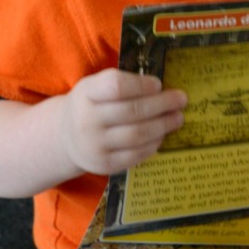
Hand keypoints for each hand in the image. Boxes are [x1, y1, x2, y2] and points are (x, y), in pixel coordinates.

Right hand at [60, 68, 186, 175]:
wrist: (66, 137)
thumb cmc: (91, 105)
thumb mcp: (96, 87)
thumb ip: (123, 85)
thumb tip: (162, 89)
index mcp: (86, 93)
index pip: (116, 86)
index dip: (141, 85)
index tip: (159, 84)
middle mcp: (87, 120)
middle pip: (132, 111)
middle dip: (162, 104)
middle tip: (181, 99)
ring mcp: (95, 145)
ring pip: (137, 134)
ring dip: (163, 125)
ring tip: (177, 118)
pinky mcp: (104, 164)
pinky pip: (136, 155)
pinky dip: (153, 144)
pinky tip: (162, 135)